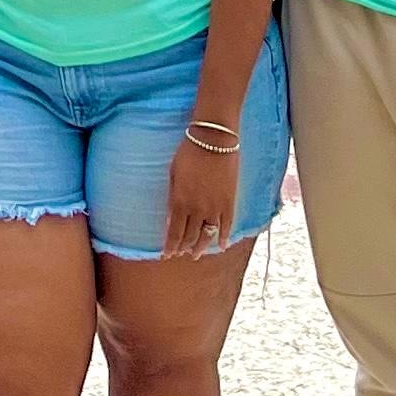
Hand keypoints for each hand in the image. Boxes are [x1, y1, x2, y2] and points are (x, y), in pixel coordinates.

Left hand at [162, 136, 239, 260]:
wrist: (214, 139)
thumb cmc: (189, 153)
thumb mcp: (173, 174)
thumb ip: (172, 198)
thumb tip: (171, 219)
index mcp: (181, 201)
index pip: (174, 232)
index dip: (170, 246)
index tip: (166, 255)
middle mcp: (198, 209)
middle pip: (190, 237)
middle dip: (183, 248)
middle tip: (180, 255)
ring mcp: (215, 207)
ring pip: (208, 235)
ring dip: (201, 247)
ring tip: (196, 255)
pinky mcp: (229, 202)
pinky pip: (227, 225)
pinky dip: (224, 238)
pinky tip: (222, 246)